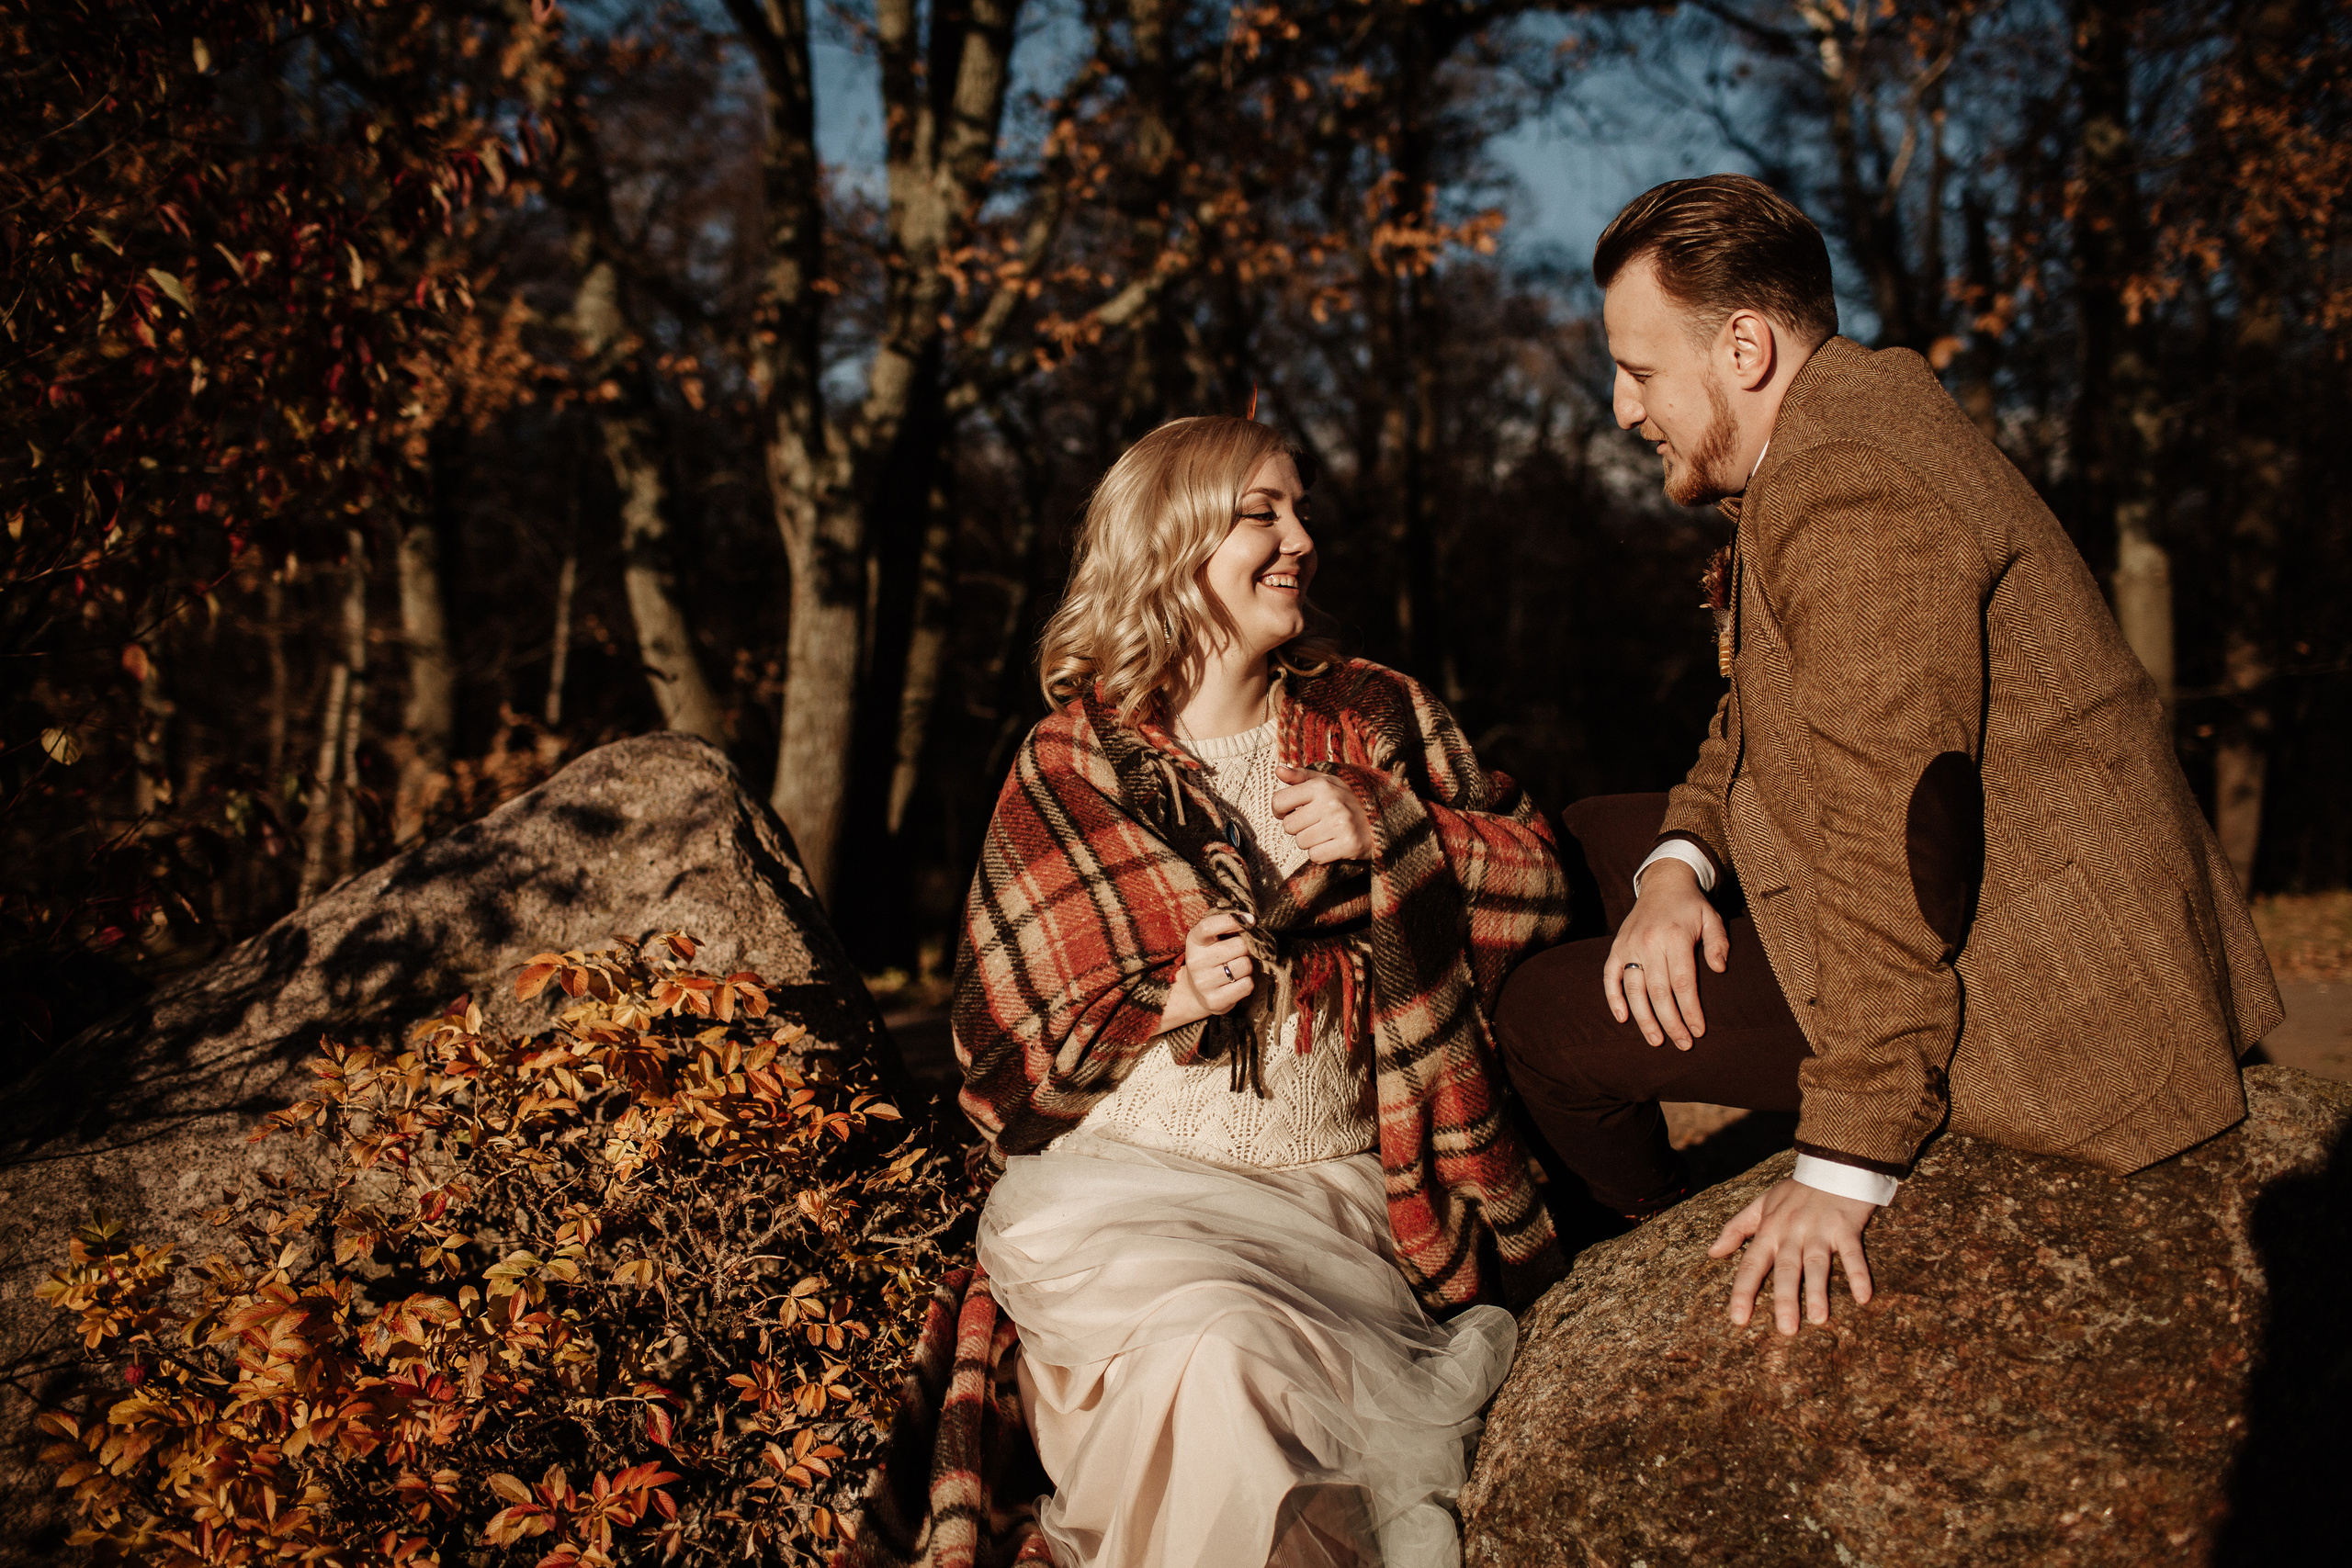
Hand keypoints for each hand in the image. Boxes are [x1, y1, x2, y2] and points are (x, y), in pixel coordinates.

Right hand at [1158, 910, 1255, 1033]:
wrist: (1195, 992)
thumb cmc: (1211, 958)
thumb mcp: (1211, 939)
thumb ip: (1227, 927)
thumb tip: (1251, 920)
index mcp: (1194, 941)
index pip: (1209, 926)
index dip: (1232, 920)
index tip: (1251, 920)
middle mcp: (1196, 961)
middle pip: (1239, 945)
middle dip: (1246, 947)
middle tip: (1238, 953)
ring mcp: (1204, 983)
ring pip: (1245, 965)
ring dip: (1247, 966)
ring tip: (1235, 968)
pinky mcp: (1214, 1001)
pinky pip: (1247, 985)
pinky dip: (1247, 982)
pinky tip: (1236, 982)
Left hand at [1271, 766, 1373, 862]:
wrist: (1384, 817)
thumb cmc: (1348, 799)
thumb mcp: (1327, 782)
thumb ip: (1300, 776)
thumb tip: (1278, 769)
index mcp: (1322, 786)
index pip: (1279, 801)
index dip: (1280, 810)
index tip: (1290, 812)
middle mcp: (1331, 803)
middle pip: (1289, 826)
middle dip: (1299, 827)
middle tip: (1316, 823)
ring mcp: (1341, 825)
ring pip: (1301, 842)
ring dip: (1310, 841)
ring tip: (1327, 832)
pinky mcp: (1349, 844)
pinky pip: (1315, 856)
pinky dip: (1321, 854)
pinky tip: (1333, 844)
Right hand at [1604, 858, 1728, 1049]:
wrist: (1663, 883)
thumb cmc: (1691, 906)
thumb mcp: (1712, 918)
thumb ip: (1719, 943)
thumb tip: (1720, 970)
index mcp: (1675, 937)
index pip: (1683, 983)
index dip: (1690, 1010)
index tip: (1699, 1031)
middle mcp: (1649, 943)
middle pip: (1659, 992)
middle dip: (1671, 1022)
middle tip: (1683, 1044)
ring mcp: (1629, 945)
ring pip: (1634, 989)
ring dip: (1644, 1019)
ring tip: (1656, 1041)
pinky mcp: (1616, 947)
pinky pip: (1610, 977)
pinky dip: (1613, 998)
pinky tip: (1623, 1018)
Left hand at [1708, 1177, 1877, 1333]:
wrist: (1832, 1163)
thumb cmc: (1797, 1190)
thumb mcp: (1761, 1204)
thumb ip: (1736, 1228)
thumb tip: (1712, 1253)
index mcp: (1770, 1230)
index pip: (1752, 1264)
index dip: (1743, 1292)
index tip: (1738, 1319)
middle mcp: (1792, 1232)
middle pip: (1785, 1269)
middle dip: (1784, 1300)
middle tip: (1786, 1330)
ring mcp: (1820, 1230)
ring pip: (1816, 1264)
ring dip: (1817, 1291)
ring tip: (1818, 1319)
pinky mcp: (1846, 1227)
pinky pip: (1852, 1254)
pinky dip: (1859, 1274)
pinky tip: (1863, 1297)